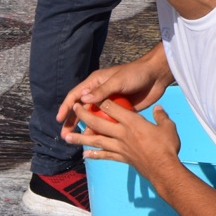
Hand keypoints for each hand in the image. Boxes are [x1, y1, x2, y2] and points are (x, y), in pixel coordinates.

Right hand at [55, 53, 172, 132]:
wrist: (156, 76)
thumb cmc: (135, 74)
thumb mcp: (118, 81)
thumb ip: (102, 91)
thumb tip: (83, 100)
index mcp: (95, 83)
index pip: (76, 95)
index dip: (66, 107)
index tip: (60, 119)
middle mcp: (99, 93)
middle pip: (82, 109)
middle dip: (72, 121)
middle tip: (65, 135)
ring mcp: (109, 103)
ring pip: (94, 118)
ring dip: (86, 128)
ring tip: (78, 141)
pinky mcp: (120, 111)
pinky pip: (107, 122)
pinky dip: (102, 131)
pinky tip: (97, 141)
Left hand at [64, 97, 183, 180]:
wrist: (165, 169)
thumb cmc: (167, 147)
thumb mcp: (168, 127)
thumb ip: (161, 116)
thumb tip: (158, 109)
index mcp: (132, 123)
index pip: (112, 108)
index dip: (101, 101)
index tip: (93, 96)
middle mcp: (122, 134)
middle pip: (99, 123)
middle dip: (85, 115)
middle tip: (74, 109)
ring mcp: (120, 147)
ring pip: (96, 140)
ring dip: (81, 138)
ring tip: (67, 137)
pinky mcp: (122, 158)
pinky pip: (105, 156)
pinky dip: (95, 155)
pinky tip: (86, 155)